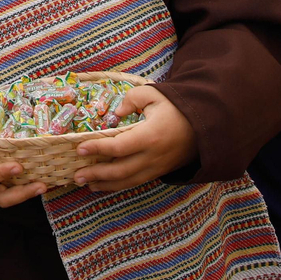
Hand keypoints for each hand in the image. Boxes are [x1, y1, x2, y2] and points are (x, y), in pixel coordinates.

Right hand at [0, 112, 46, 206]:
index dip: (0, 175)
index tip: (18, 166)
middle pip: (0, 197)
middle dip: (21, 194)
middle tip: (41, 185)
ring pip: (8, 197)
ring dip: (27, 194)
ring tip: (44, 185)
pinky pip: (12, 190)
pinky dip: (26, 188)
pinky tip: (42, 179)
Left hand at [72, 85, 196, 191]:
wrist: (204, 125)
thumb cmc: (176, 107)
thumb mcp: (154, 94)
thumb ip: (131, 99)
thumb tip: (115, 114)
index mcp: (151, 135)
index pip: (119, 147)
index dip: (98, 149)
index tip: (80, 148)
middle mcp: (153, 156)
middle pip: (121, 170)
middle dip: (96, 174)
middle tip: (76, 175)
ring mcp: (157, 167)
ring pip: (128, 181)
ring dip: (105, 184)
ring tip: (85, 183)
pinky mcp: (159, 172)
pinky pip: (136, 182)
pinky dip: (118, 185)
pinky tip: (104, 184)